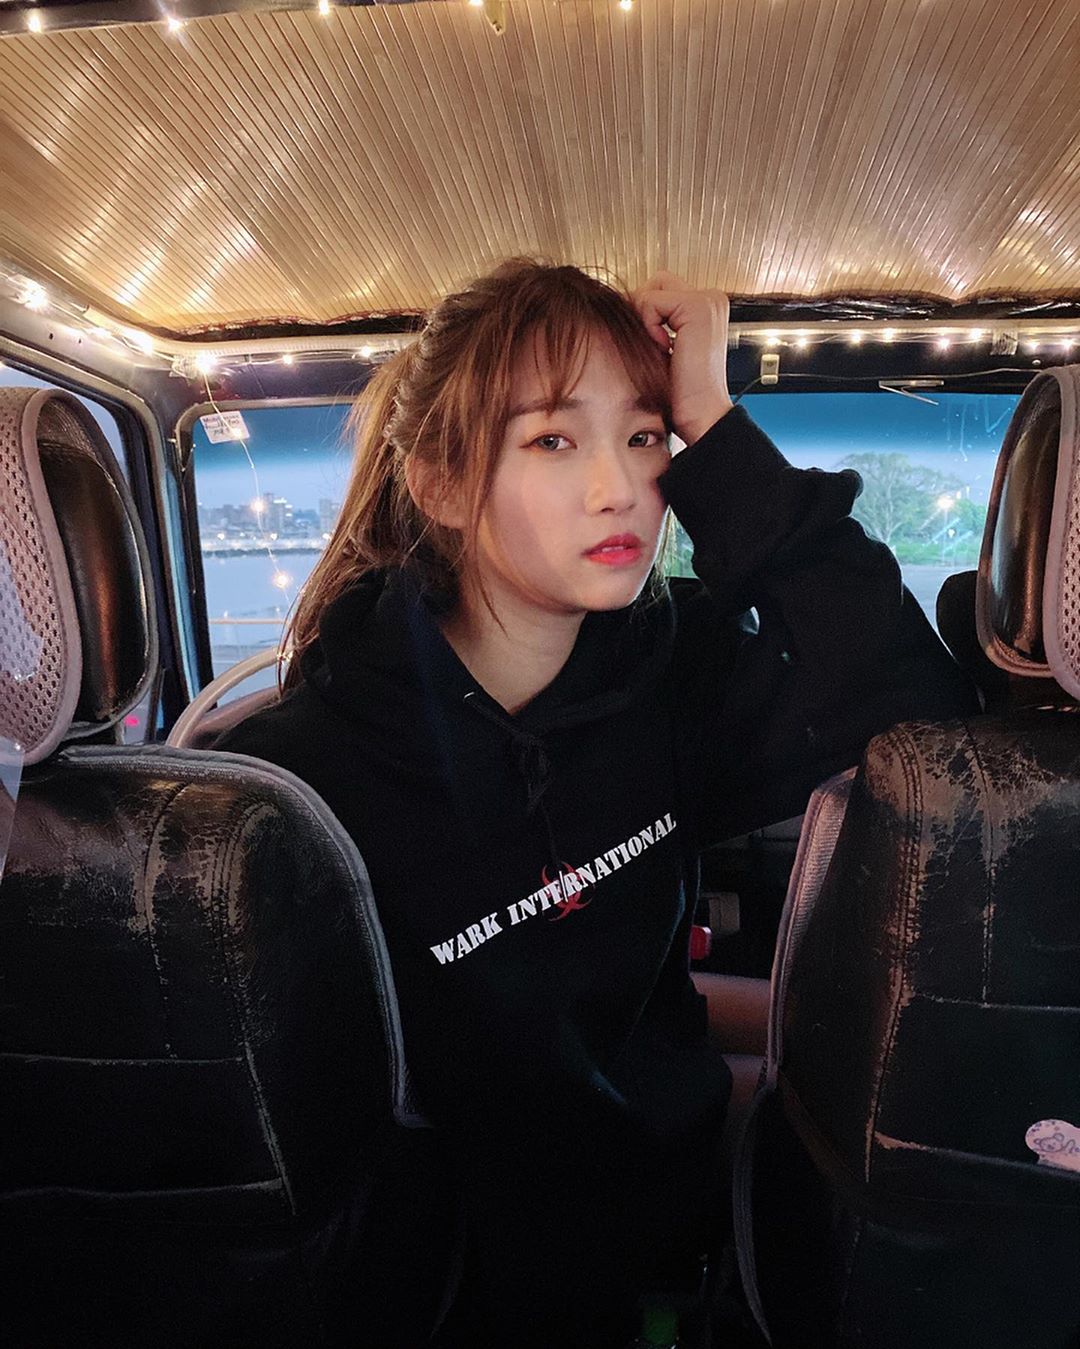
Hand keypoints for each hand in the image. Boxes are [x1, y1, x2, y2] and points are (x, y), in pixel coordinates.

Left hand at [632, 272, 733, 444]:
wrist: (699, 413)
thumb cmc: (682, 390)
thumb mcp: (664, 348)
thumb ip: (655, 323)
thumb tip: (625, 304)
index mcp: (707, 308)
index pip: (662, 291)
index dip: (646, 315)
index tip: (654, 346)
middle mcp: (711, 300)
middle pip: (656, 283)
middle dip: (644, 311)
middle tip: (652, 345)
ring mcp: (707, 300)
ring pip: (652, 290)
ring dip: (645, 322)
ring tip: (660, 350)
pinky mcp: (697, 306)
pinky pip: (651, 301)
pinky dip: (648, 326)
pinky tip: (664, 349)